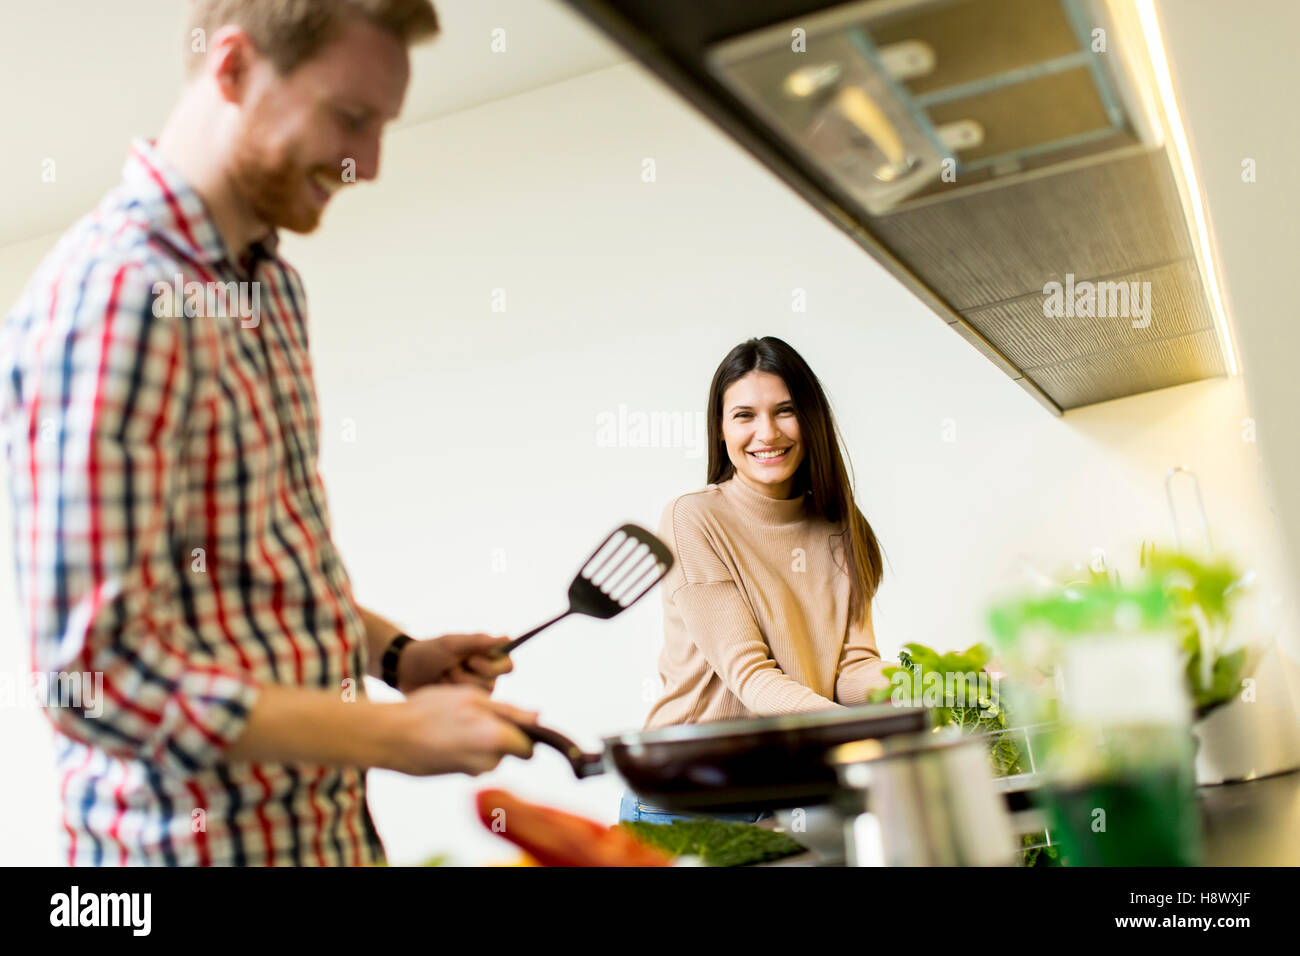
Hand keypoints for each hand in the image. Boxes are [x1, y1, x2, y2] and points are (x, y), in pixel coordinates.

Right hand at [381, 684, 537, 775]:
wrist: (390, 736)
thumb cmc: (430, 709)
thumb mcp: (471, 697)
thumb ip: (509, 711)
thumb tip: (538, 717)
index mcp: (497, 738)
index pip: (528, 747)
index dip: (522, 732)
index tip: (510, 720)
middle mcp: (488, 762)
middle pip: (509, 751)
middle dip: (500, 735)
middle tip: (472, 714)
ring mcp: (471, 771)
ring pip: (490, 756)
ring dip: (481, 741)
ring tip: (454, 722)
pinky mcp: (457, 775)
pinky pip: (473, 761)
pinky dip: (465, 748)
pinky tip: (446, 734)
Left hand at [396, 633, 513, 693]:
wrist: (404, 671)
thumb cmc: (429, 652)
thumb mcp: (452, 644)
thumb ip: (479, 641)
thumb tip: (507, 637)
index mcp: (487, 655)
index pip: (508, 666)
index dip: (491, 666)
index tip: (470, 660)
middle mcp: (485, 673)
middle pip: (492, 683)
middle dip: (466, 675)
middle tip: (450, 667)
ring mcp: (474, 689)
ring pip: (478, 695)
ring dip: (456, 684)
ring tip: (442, 676)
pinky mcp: (463, 703)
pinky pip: (466, 704)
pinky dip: (451, 694)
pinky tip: (440, 687)